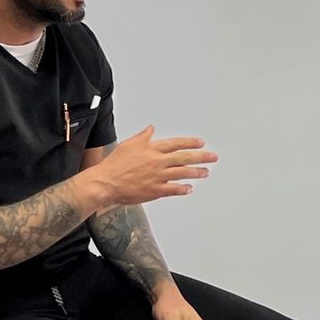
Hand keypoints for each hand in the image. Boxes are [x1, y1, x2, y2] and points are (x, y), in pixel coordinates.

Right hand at [87, 126, 216, 207]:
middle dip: (201, 157)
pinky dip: (183, 189)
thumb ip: (143, 137)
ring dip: (196, 172)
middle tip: (213, 157)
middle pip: (184, 158)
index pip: (176, 144)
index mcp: (152, 149)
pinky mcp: (155, 191)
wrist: (106, 183)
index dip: (190, 143)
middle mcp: (157, 162)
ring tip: (206, 172)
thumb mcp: (129, 144)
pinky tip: (190, 188)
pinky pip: (173, 189)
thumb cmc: (114, 164)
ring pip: (182, 173)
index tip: (201, 143)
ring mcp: (158, 177)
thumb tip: (151, 129)